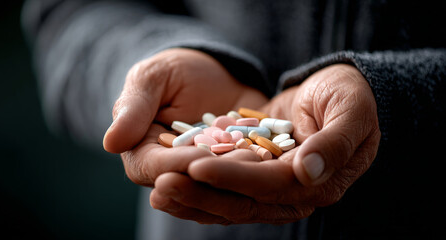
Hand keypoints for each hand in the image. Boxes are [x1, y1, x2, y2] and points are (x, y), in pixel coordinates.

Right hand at [103, 48, 267, 185]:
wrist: (212, 73)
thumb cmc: (172, 72)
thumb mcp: (151, 79)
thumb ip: (133, 108)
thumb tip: (110, 143)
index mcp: (143, 154)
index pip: (154, 168)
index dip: (176, 165)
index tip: (198, 156)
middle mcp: (175, 172)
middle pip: (189, 184)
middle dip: (215, 176)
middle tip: (243, 163)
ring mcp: (207, 175)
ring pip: (219, 186)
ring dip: (240, 178)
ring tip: (262, 161)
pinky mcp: (235, 172)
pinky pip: (245, 177)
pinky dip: (260, 170)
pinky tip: (276, 159)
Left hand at [150, 64, 380, 223]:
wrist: (339, 89)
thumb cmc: (350, 94)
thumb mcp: (351, 110)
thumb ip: (335, 142)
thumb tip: (307, 172)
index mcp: (320, 182)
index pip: (269, 185)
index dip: (232, 178)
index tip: (196, 167)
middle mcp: (294, 193)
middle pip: (242, 201)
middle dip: (201, 194)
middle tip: (162, 183)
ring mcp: (272, 187)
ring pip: (228, 200)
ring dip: (193, 197)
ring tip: (158, 189)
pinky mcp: (255, 176)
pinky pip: (224, 189)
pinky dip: (198, 189)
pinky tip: (168, 182)